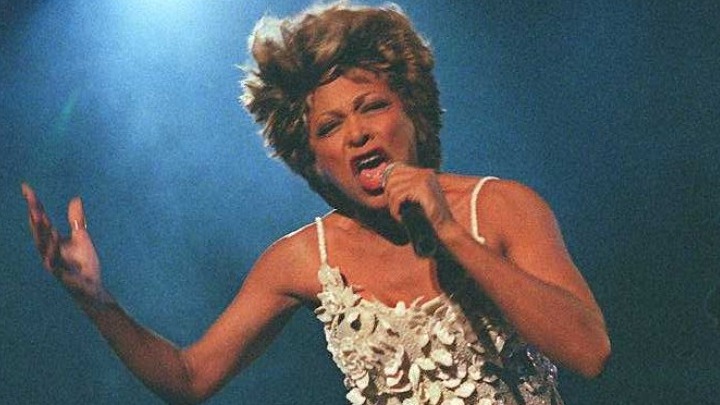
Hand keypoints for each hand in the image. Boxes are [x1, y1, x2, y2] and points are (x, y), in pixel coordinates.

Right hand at [22, 183, 103, 299]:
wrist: (91, 288)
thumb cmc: (83, 264)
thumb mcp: (82, 237)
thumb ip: (76, 220)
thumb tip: (75, 198)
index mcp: (52, 241)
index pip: (41, 219)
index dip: (33, 203)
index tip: (25, 187)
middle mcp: (48, 251)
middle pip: (38, 231)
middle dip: (34, 216)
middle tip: (30, 200)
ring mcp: (54, 264)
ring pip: (44, 247)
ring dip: (41, 232)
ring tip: (39, 216)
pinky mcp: (63, 276)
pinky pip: (55, 264)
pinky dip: (53, 253)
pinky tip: (54, 241)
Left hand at [382, 164, 453, 230]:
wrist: (444, 227)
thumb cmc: (429, 217)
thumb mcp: (415, 199)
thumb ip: (404, 190)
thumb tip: (383, 188)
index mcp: (425, 173)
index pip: (397, 169)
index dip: (388, 183)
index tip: (388, 198)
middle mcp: (425, 173)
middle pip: (393, 178)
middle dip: (389, 195)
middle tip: (395, 210)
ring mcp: (423, 179)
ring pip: (394, 189)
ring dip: (393, 205)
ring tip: (399, 215)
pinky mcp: (421, 188)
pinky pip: (398, 197)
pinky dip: (396, 209)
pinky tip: (401, 218)